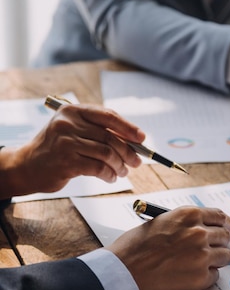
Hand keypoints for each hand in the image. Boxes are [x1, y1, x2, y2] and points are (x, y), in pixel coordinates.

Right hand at [0, 104, 145, 197]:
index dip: (128, 127)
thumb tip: (132, 139)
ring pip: (107, 153)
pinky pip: (99, 168)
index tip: (141, 138)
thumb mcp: (72, 131)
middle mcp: (68, 124)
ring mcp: (66, 143)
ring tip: (121, 172)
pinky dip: (109, 174)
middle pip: (110, 136)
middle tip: (136, 162)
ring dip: (119, 165)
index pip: (107, 116)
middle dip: (128, 151)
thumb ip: (96, 131)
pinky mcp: (67, 162)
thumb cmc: (55, 149)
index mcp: (72, 111)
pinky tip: (110, 177)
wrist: (27, 166)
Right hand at [108, 206, 229, 289]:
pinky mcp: (200, 277)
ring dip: (217, 260)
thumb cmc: (136, 246)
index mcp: (189, 215)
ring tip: (202, 263)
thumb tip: (203, 227)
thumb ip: (185, 223)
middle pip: (225, 237)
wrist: (124, 269)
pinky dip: (207, 276)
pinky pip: (215, 276)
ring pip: (225, 257)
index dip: (227, 223)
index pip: (220, 217)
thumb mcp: (162, 221)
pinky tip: (192, 275)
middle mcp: (199, 233)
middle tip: (217, 248)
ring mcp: (202, 256)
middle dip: (222, 242)